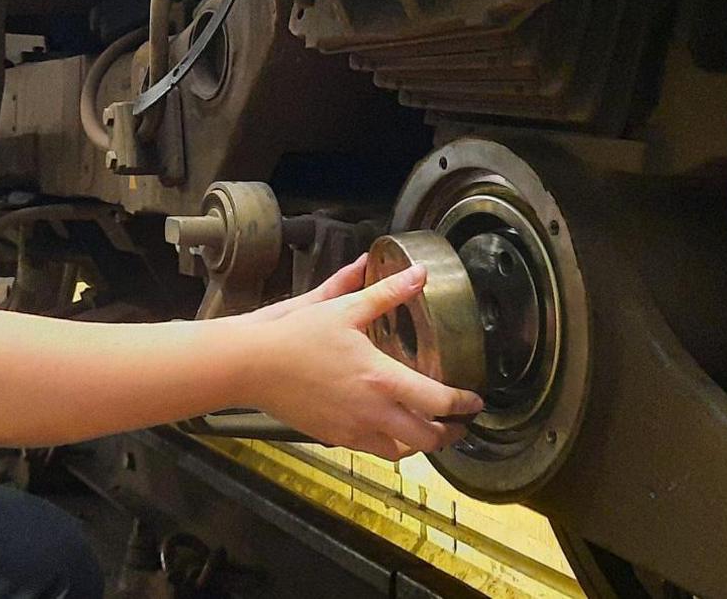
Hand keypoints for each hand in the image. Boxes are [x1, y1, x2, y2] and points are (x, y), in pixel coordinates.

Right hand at [234, 255, 483, 460]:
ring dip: (418, 444)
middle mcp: (372, 412)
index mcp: (381, 379)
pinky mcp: (332, 437)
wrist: (251, 365)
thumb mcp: (344, 308)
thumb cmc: (295, 335)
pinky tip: (384, 428)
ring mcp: (351, 429)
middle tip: (458, 425)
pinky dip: (386, 444)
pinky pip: (370, 449)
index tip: (475, 401)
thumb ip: (387, 292)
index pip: (438, 402)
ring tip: (424, 431)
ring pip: (399, 452)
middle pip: (426, 439)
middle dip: (449, 434)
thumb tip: (418, 274)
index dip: (463, 404)